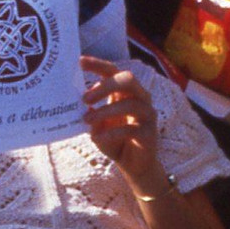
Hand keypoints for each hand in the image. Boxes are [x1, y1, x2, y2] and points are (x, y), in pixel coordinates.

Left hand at [81, 55, 161, 191]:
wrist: (134, 166)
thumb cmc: (115, 141)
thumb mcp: (97, 126)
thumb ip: (91, 114)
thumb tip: (85, 105)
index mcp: (126, 91)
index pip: (113, 71)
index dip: (98, 64)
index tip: (80, 62)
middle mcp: (140, 98)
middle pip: (127, 79)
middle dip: (106, 85)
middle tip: (85, 98)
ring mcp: (147, 114)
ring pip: (129, 104)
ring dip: (105, 111)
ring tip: (87, 119)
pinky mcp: (149, 133)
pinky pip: (130, 129)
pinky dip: (111, 133)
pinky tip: (97, 138)